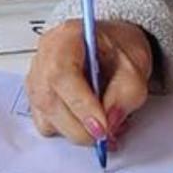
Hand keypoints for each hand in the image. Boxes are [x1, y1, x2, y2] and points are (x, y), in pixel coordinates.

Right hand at [27, 19, 152, 146]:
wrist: (113, 48)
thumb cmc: (120, 48)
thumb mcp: (136, 64)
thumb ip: (126, 93)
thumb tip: (109, 121)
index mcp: (66, 37)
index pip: (62, 74)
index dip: (81, 105)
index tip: (102, 128)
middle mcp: (45, 56)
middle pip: (50, 101)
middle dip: (82, 127)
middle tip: (109, 134)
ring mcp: (37, 78)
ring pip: (47, 118)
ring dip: (77, 130)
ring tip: (104, 124)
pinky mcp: (38, 99)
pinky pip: (47, 124)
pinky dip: (69, 130)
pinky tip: (88, 122)